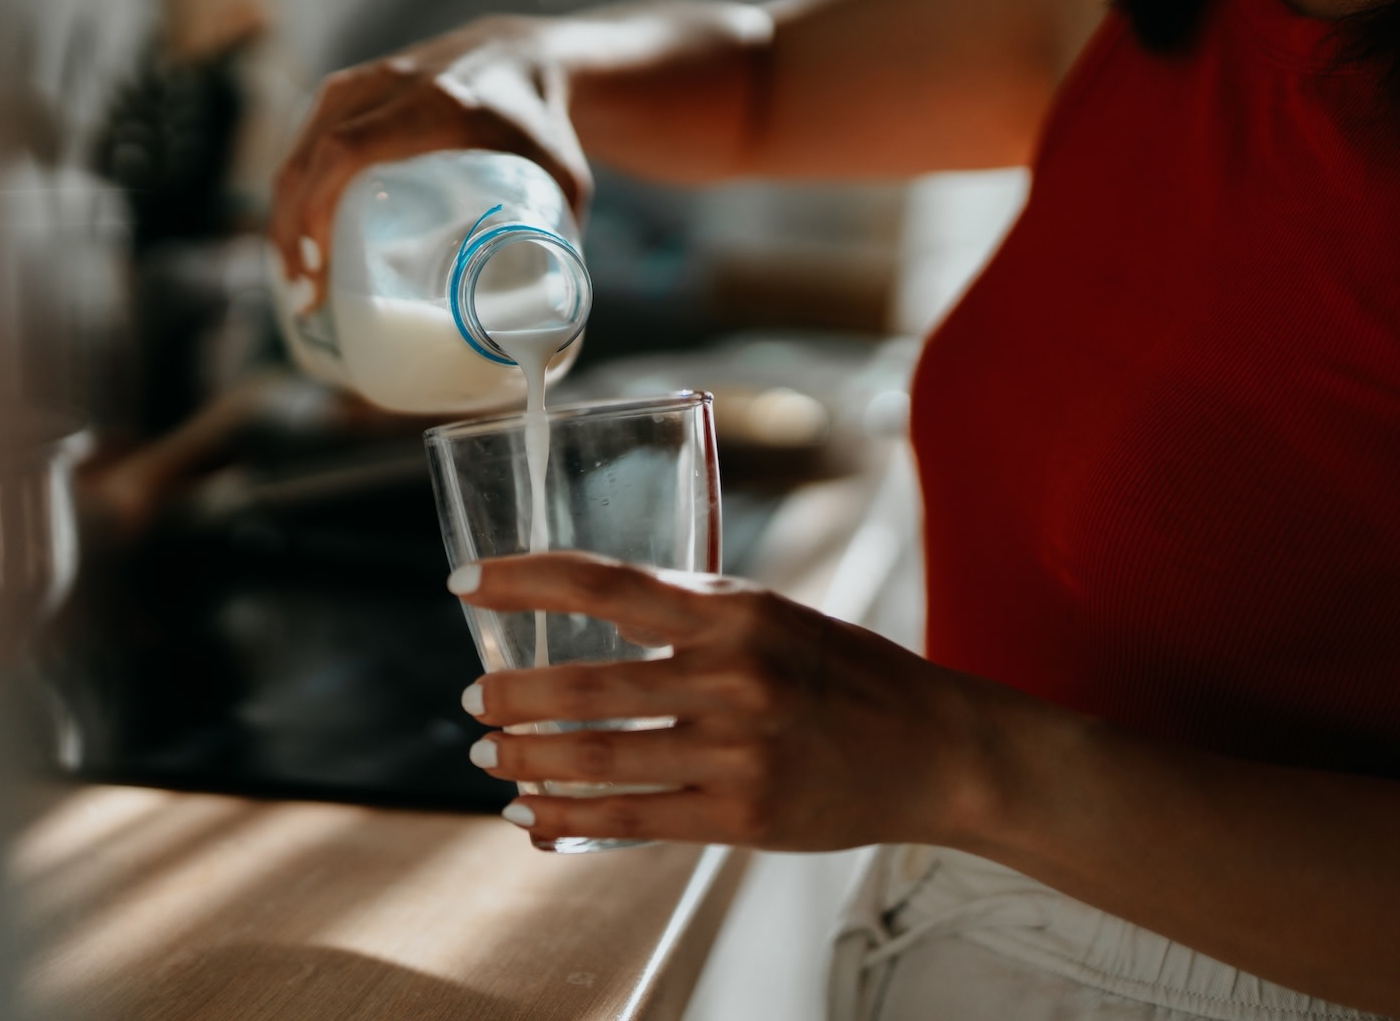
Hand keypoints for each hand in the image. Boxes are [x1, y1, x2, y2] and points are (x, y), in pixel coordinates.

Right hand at [270, 17, 592, 310]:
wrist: (524, 54)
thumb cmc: (544, 125)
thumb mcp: (562, 179)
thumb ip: (559, 245)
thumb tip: (547, 332)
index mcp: (436, 105)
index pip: (347, 151)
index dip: (317, 210)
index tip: (319, 268)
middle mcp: (389, 85)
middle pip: (311, 157)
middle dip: (292, 230)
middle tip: (305, 294)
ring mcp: (363, 82)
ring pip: (299, 150)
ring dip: (285, 214)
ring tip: (298, 277)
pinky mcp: (350, 89)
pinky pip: (304, 141)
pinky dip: (294, 190)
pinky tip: (297, 235)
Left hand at [451, 552, 993, 850]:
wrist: (935, 748)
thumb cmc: (841, 673)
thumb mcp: (770, 614)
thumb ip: (687, 613)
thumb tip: (587, 609)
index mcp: (734, 611)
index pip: (604, 584)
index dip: (524, 580)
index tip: (465, 583)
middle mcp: (734, 676)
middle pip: (585, 686)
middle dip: (510, 696)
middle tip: (472, 701)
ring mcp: (739, 752)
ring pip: (598, 758)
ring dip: (526, 759)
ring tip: (490, 757)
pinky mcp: (744, 816)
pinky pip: (632, 818)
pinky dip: (569, 817)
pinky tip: (533, 816)